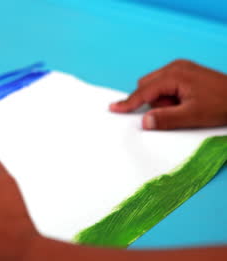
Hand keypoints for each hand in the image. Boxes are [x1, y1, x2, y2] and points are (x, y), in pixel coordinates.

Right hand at [110, 59, 226, 129]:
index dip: (129, 102)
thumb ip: (166, 119)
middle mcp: (175, 67)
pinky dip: (169, 97)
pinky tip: (184, 102)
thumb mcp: (193, 116)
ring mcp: (180, 68)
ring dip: (163, 100)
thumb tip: (145, 121)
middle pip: (147, 86)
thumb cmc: (223, 103)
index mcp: (174, 75)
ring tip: (184, 107)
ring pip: (155, 86)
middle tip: (174, 111)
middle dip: (154, 102)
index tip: (114, 108)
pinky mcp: (184, 73)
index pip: (143, 91)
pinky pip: (165, 85)